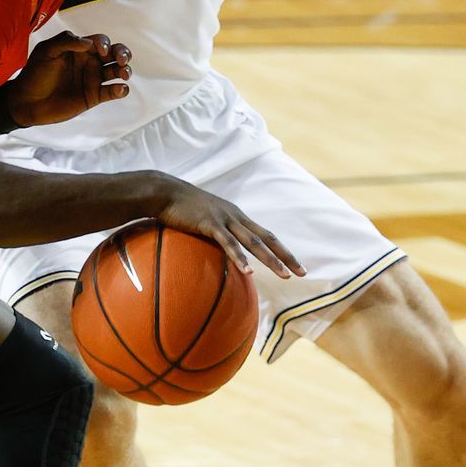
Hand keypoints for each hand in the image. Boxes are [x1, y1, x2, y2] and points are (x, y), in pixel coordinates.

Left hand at [5, 31, 131, 126]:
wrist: (27, 101)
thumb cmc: (34, 73)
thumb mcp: (45, 51)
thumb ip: (65, 41)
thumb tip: (89, 43)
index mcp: (79, 49)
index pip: (100, 41)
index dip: (105, 43)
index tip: (100, 50)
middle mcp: (89, 62)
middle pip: (115, 53)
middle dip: (123, 53)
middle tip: (121, 60)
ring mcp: (92, 79)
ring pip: (117, 72)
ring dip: (125, 70)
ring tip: (123, 74)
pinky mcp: (94, 97)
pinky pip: (113, 92)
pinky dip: (121, 90)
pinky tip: (118, 89)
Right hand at [157, 183, 305, 278]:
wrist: (163, 191)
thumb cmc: (180, 207)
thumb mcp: (203, 218)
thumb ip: (214, 232)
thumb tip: (217, 250)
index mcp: (236, 216)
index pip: (265, 235)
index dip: (282, 250)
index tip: (296, 265)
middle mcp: (235, 216)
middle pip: (267, 238)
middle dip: (286, 256)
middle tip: (302, 273)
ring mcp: (223, 219)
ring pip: (253, 242)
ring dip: (270, 259)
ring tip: (284, 275)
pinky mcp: (209, 223)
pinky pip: (228, 243)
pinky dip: (239, 257)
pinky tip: (249, 271)